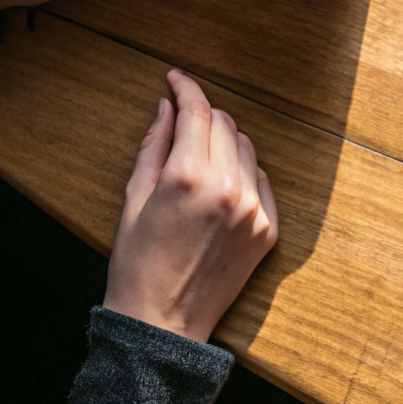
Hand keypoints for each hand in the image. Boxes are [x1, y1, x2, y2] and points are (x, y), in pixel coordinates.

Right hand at [103, 70, 278, 342]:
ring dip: (223, 143)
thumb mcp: (134, 199)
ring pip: (245, 149)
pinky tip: (220, 185)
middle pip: (224, 125)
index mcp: (188, 178)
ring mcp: (253, 210)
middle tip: (181, 123)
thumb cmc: (137, 264)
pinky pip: (260, 181)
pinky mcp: (268, 230)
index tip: (176, 79)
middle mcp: (228, 189)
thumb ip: (154, 146)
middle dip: (202, 117)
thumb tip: (167, 108)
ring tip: (197, 160)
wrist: (162, 324)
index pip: (197, 112)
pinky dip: (242, 172)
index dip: (186, 89)